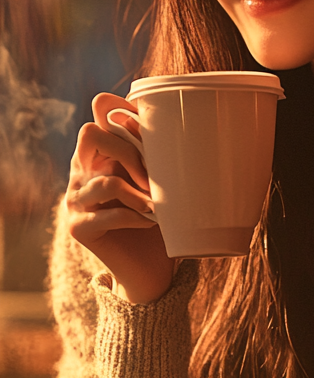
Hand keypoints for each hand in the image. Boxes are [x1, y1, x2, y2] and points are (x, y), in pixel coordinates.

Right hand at [66, 92, 172, 303]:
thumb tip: (173, 115)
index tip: (152, 129)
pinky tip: (151, 222)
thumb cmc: (159, 217)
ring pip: (107, 181)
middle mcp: (80, 170)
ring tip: (156, 206)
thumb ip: (156, 150)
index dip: (123, 109)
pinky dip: (138, 217)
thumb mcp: (158, 178)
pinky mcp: (78, 227)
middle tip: (152, 178)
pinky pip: (111, 213)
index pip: (99, 109)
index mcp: (99, 150)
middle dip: (129, 151)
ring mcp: (75, 198)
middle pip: (90, 133)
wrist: (149, 268)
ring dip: (140, 195)